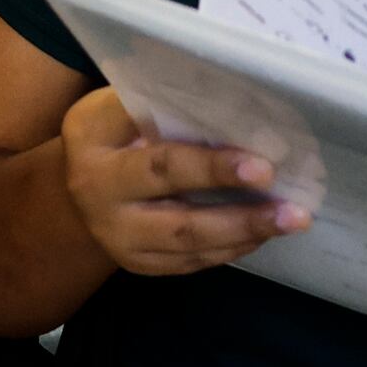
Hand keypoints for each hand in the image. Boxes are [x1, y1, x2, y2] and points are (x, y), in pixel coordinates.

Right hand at [61, 85, 313, 277]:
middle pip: (178, 216)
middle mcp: (103, 204)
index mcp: (97, 153)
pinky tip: (263, 232)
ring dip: (245, 232)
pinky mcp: (139, 263)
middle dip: (237, 212)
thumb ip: (161, 104)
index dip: (211, 166)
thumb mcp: (116, 106)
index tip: (260, 162)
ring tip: (291, 220)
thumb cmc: (110, 131)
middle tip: (288, 205)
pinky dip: (231, 247)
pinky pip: (191, 261)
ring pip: (189, 244)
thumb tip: (236, 102)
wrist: (74, 187)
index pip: (160, 162)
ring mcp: (120, 241)